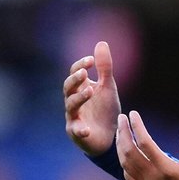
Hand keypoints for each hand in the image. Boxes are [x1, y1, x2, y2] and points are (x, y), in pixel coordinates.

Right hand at [63, 41, 121, 155]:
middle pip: (68, 87)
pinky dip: (80, 129)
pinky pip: (76, 130)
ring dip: (79, 98)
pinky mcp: (77, 133)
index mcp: (80, 88)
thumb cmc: (105, 110)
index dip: (80, 65)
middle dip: (75, 80)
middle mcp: (74, 101)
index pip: (75, 73)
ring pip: (71, 105)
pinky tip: (86, 129)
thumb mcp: (107, 87)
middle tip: (85, 73)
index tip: (91, 60)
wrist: (110, 136)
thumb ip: (104, 68)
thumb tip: (101, 43)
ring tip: (90, 91)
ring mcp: (74, 117)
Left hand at [117, 111, 178, 179]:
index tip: (132, 114)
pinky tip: (125, 155)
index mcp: (167, 169)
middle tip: (121, 119)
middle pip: (129, 152)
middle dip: (123, 133)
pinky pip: (129, 179)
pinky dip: (125, 164)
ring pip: (126, 165)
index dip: (137, 126)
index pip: (144, 142)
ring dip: (120, 148)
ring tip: (120, 134)